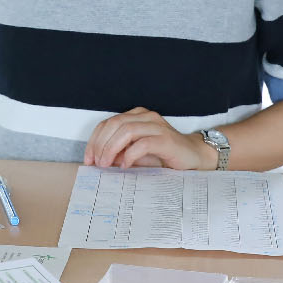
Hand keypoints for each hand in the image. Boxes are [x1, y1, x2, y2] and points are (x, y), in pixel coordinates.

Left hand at [85, 109, 216, 170]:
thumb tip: (100, 159)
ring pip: (126, 130)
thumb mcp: (137, 154)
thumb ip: (120, 153)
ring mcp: (157, 126)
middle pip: (115, 124)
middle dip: (100, 144)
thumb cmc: (165, 155)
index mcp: (137, 116)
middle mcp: (146, 117)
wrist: (195, 157)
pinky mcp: (166, 139)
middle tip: (96, 163)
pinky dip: (130, 155)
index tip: (88, 158)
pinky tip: (125, 166)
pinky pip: (142, 143)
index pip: (108, 123)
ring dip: (112, 149)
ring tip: (106, 164)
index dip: (95, 140)